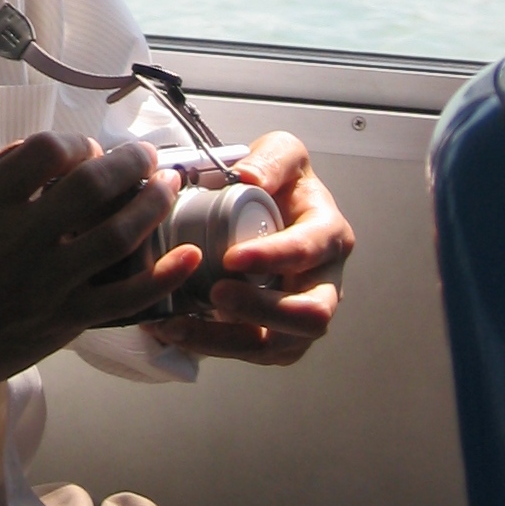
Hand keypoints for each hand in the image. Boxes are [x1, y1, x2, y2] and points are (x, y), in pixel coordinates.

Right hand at [0, 133, 201, 392]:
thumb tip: (45, 154)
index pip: (45, 152)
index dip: (76, 141)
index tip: (84, 148)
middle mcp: (15, 244)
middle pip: (91, 187)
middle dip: (129, 161)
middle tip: (143, 155)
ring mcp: (44, 286)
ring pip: (117, 236)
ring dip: (153, 203)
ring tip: (168, 185)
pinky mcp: (62, 323)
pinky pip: (124, 298)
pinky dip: (162, 275)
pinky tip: (187, 255)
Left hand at [143, 131, 352, 367]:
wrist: (266, 208)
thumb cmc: (278, 183)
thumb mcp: (282, 152)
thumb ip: (272, 157)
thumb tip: (250, 175)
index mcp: (330, 235)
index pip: (310, 252)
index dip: (274, 257)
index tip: (231, 257)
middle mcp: (325, 282)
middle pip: (311, 315)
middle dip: (262, 310)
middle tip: (215, 293)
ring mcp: (301, 315)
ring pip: (278, 346)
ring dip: (227, 340)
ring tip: (178, 324)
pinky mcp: (276, 337)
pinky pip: (249, 352)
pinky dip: (210, 346)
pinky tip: (174, 330)